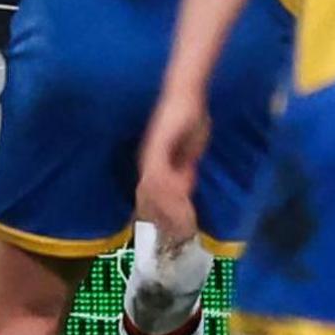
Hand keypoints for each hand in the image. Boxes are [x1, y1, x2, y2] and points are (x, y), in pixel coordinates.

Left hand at [134, 86, 209, 246]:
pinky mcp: (157, 148)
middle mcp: (147, 165)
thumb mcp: (186, 155)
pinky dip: (170, 193)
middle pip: (149, 203)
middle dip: (165, 223)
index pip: (151, 202)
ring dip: (170, 212)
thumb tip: (182, 192)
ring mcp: (150, 157)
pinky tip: (181, 201)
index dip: (160, 221)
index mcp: (152, 168)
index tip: (173, 238)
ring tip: (185, 227)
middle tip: (181, 239)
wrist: (186, 95)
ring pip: (153, 194)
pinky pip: (160, 177)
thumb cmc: (187, 121)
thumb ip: (183, 171)